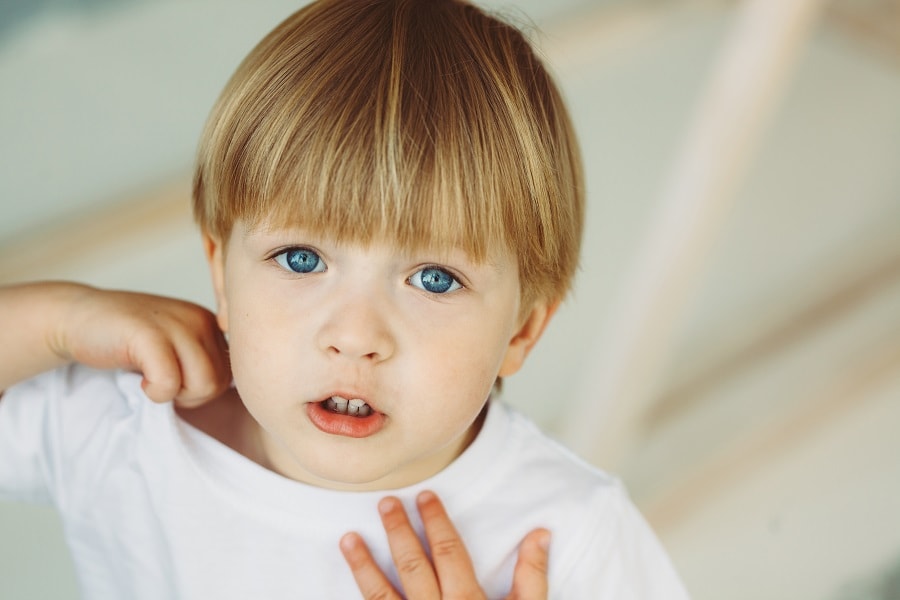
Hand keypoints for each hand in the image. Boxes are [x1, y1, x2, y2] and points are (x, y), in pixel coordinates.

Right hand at [54, 284, 229, 404]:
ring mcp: (176, 323)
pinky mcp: (149, 334)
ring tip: (150, 379)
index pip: (232, 373)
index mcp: (209, 323)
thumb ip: (202, 363)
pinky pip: (170, 384)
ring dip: (174, 395)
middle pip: (219, 383)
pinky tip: (138, 379)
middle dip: (190, 396)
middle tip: (159, 382)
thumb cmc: (127, 341)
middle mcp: (199, 319)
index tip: (175, 379)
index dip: (202, 389)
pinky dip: (154, 393)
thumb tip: (233, 396)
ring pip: (203, 385)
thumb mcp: (176, 348)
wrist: (77, 317)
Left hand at [341, 490, 549, 598]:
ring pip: (381, 595)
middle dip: (398, 531)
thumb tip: (540, 533)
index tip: (425, 496)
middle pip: (413, 564)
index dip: (436, 521)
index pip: (449, 552)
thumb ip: (532, 576)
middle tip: (385, 502)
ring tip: (348, 538)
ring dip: (363, 565)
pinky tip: (348, 589)